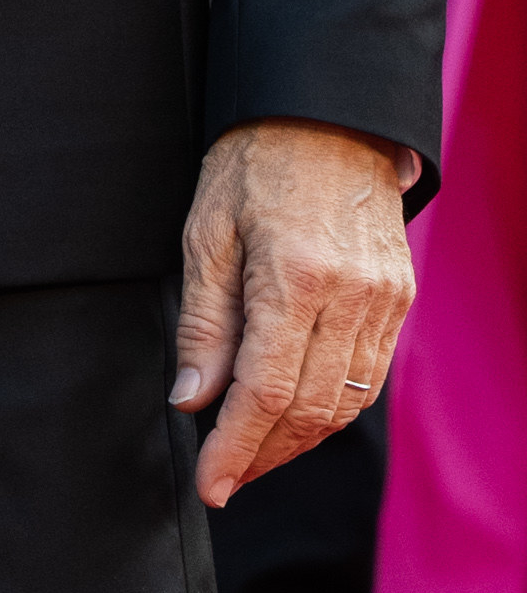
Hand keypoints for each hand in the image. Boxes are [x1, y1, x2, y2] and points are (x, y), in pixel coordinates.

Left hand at [173, 118, 417, 505]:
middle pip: (310, 409)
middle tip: (226, 475)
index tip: (211, 483)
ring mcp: (384, 298)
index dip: (237, 448)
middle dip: (265, 454)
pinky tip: (297, 410)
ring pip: (345, 402)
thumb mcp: (207, 229)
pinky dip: (332, 405)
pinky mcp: (399, 296)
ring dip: (299, 438)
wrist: (326, 109)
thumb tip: (192, 398)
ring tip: (254, 451)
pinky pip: (368, 374)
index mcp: (295, 276)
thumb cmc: (255, 158)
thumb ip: (205, 321)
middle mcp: (351, 295)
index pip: (266, 392)